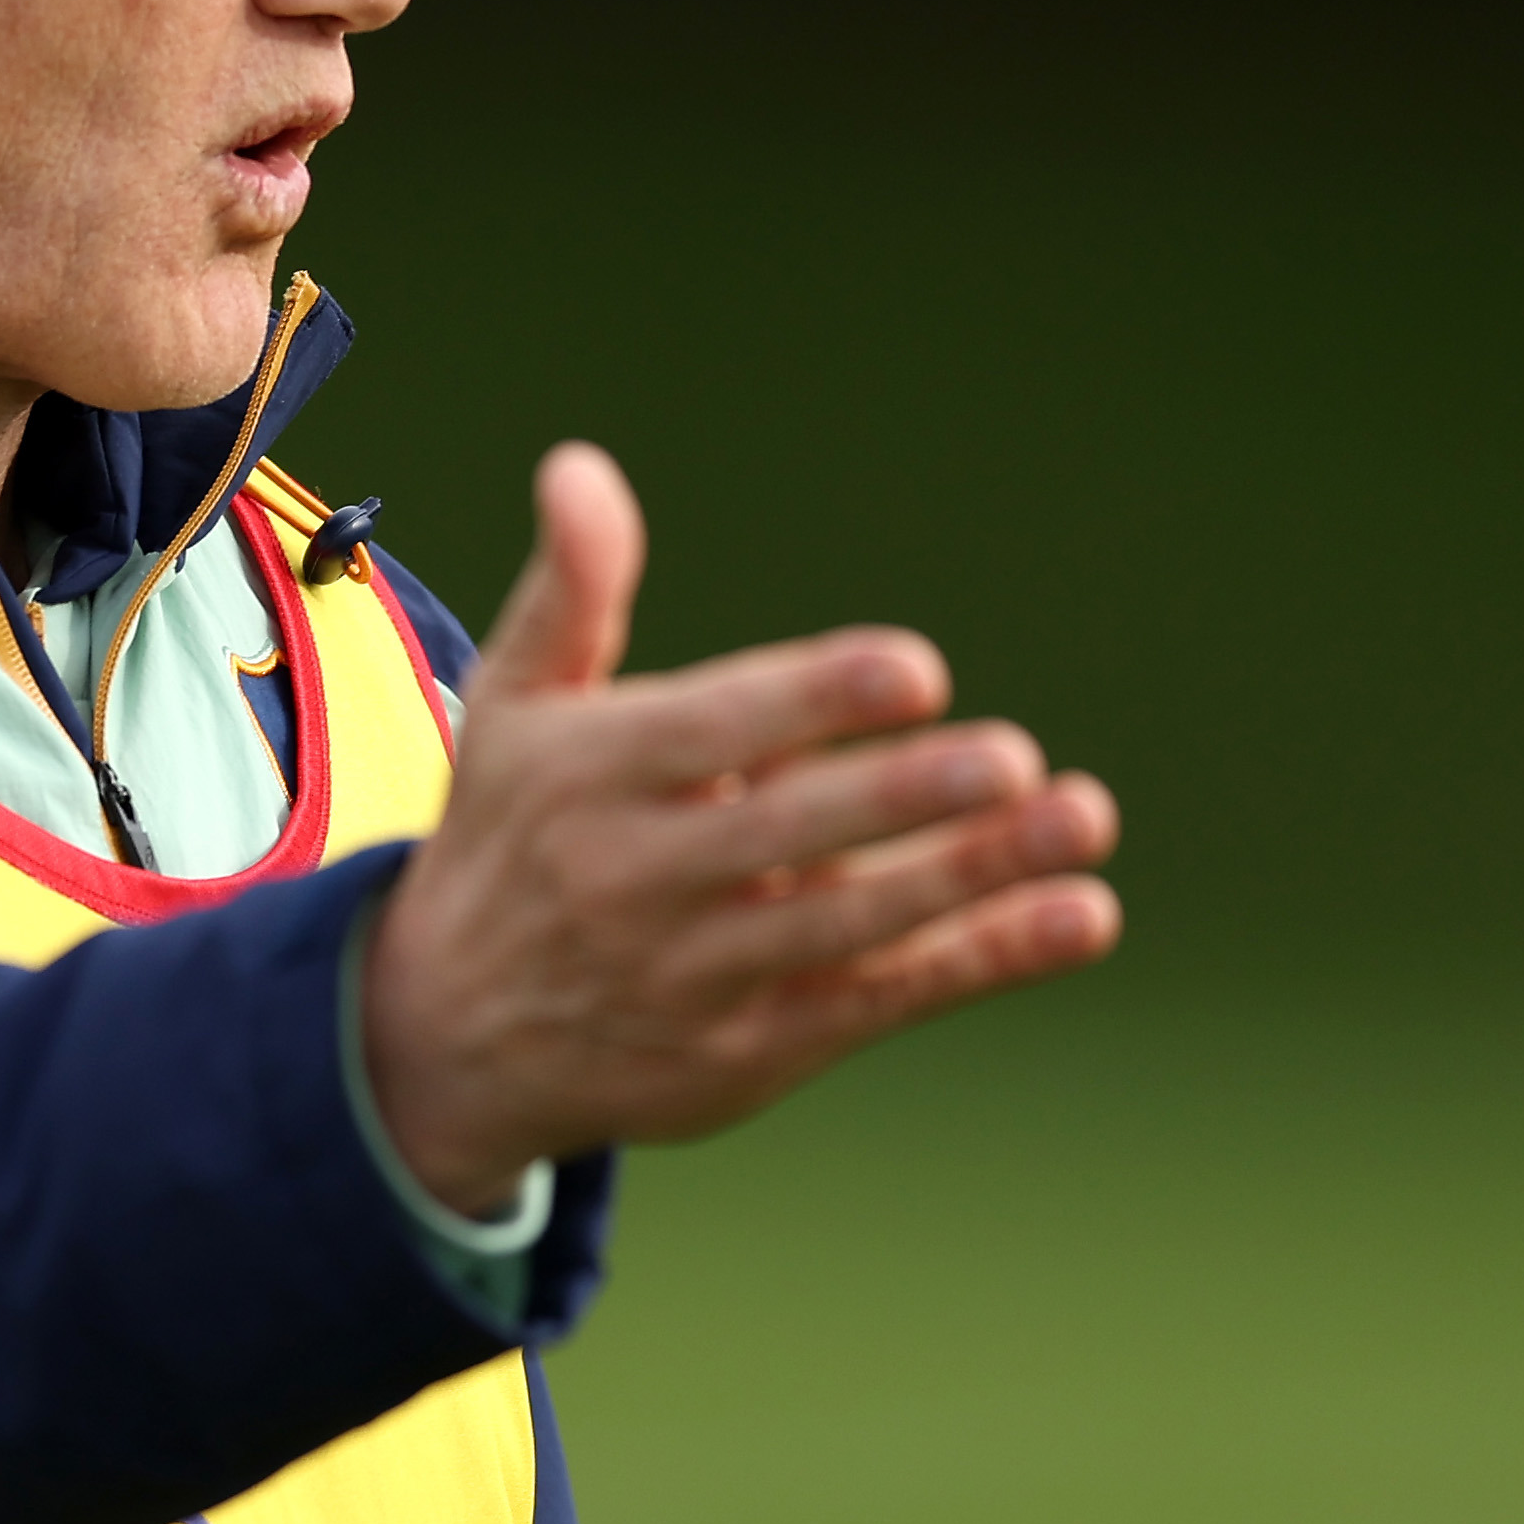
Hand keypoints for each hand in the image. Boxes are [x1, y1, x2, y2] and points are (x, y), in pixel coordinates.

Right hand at [360, 444, 1119, 1213]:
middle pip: (785, 836)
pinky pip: (878, 1001)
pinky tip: (1077, 915)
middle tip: (1014, 759)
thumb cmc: (509, 836)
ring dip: (971, 878)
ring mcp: (695, 976)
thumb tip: (579, 468)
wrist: (441, 1042)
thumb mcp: (516, 710)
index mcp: (586, 777)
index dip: (813, 701)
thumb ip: (572, 590)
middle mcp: (636, 880)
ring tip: (1082, 821)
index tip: (914, 670)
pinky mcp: (747, 1055)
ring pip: (848, 924)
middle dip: (901, 800)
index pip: (710, 732)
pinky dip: (982, 961)